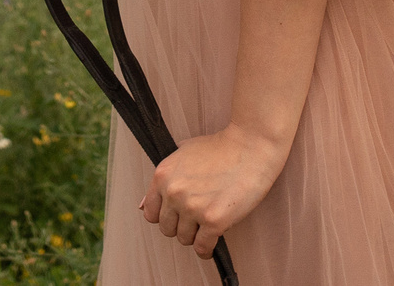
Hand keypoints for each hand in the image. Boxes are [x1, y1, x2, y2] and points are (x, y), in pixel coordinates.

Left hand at [139, 122, 288, 258]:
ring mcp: (192, 207)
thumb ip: (164, 179)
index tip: (178, 214)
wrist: (251, 145)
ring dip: (196, 235)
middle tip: (198, 218)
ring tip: (209, 224)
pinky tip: (214, 241)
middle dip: (182, 226)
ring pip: (185, 239)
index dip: (166, 215)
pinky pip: (203, 247)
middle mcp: (173, 193)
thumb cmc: (221, 147)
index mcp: (163, 175)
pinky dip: (207, 249)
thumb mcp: (184, 153)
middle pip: (167, 229)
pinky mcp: (213, 220)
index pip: (150, 213)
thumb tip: (141, 206)